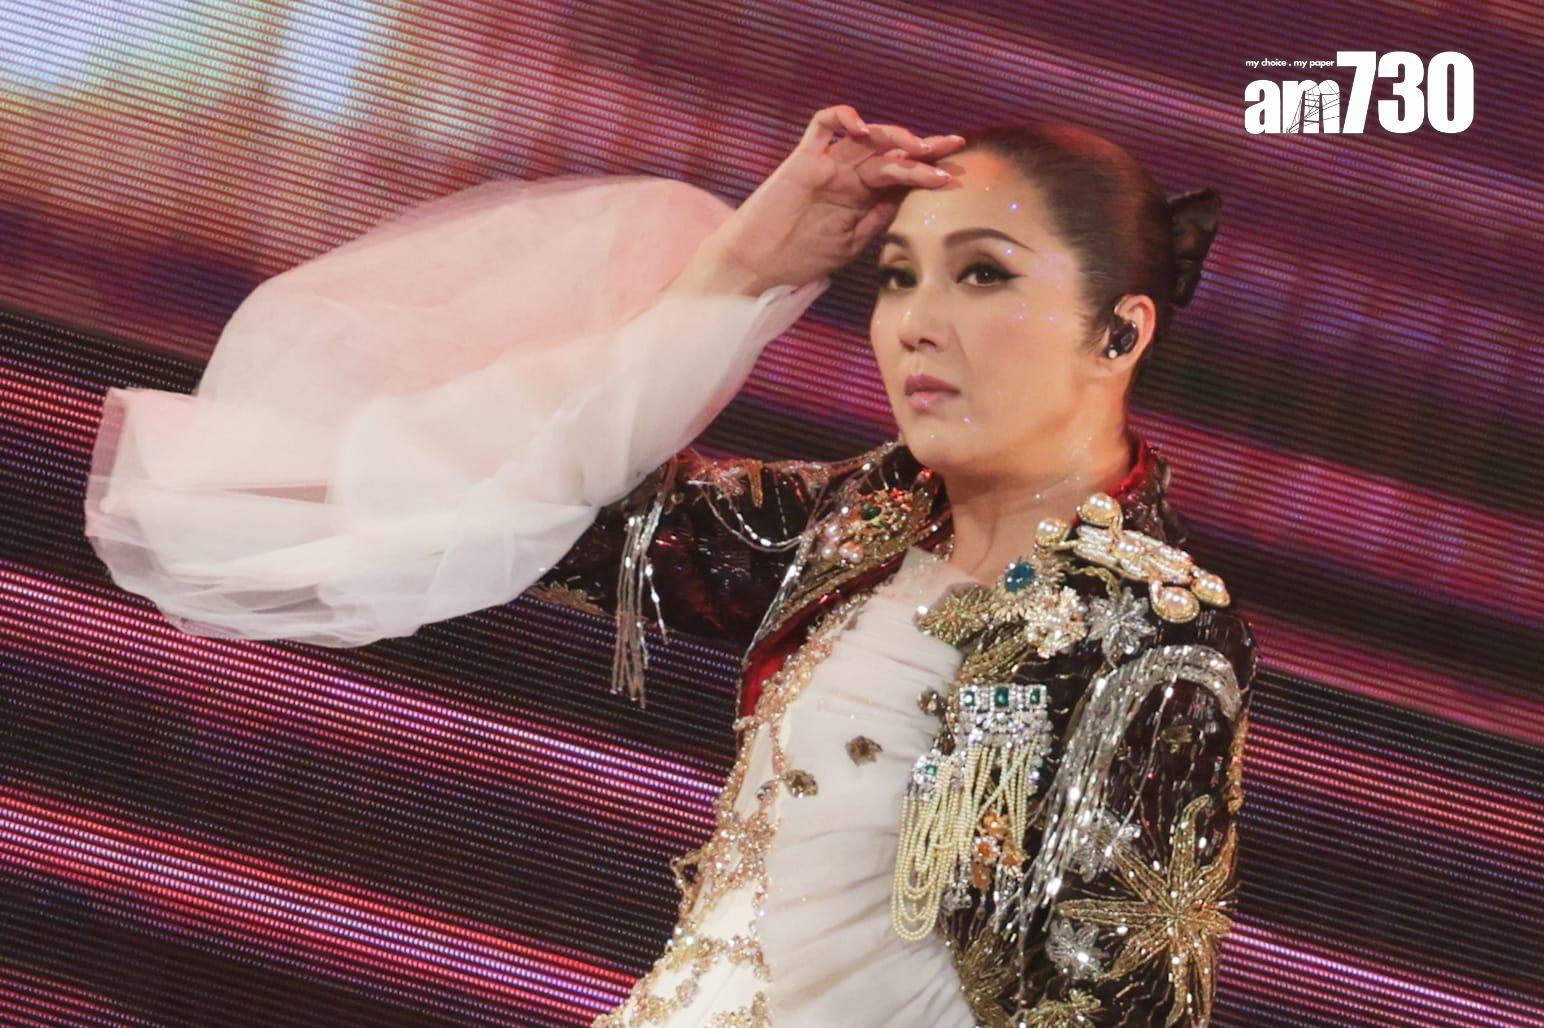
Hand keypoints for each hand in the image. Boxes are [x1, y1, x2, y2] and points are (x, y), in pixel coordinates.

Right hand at [672, 105, 965, 295]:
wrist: (755, 265)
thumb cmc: (801, 259)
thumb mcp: (852, 244)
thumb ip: (879, 218)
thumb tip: (914, 200)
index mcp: (863, 198)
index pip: (903, 176)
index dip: (929, 173)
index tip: (957, 177)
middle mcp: (849, 176)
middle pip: (892, 153)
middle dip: (925, 149)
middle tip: (952, 148)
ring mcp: (827, 165)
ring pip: (867, 137)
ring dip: (896, 136)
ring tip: (919, 147)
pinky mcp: (803, 159)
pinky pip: (822, 125)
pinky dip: (843, 117)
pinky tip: (862, 127)